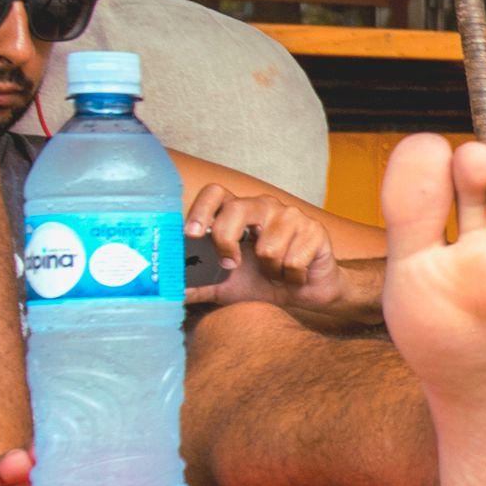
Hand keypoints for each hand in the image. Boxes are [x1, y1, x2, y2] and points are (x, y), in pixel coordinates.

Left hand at [186, 178, 345, 313]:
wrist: (307, 292)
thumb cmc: (264, 282)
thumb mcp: (225, 286)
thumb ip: (199, 285)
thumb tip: (170, 291)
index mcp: (240, 211)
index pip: (215, 193)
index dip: (201, 210)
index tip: (192, 235)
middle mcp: (264, 207)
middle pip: (237, 210)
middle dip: (227, 241)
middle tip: (230, 265)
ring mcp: (292, 216)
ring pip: (268, 248)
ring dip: (270, 271)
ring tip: (276, 272)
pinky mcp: (315, 231)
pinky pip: (293, 261)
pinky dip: (291, 278)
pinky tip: (294, 275)